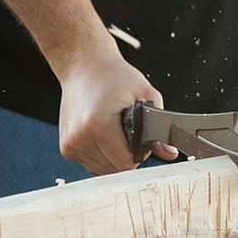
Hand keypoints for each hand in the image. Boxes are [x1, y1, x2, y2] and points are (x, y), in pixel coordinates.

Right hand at [58, 50, 177, 174]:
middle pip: (115, 170)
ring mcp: (70, 145)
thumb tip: (171, 154)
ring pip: (104, 170)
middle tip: (128, 132)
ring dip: (115, 157)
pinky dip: (103, 155)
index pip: (126, 163)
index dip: (139, 155)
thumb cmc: (116, 77)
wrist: (84, 66)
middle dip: (127, 156)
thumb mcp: (146, 95)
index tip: (141, 140)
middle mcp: (80, 138)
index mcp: (98, 125)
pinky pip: (93, 164)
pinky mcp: (66, 148)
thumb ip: (159, 127)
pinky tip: (104, 136)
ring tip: (115, 131)